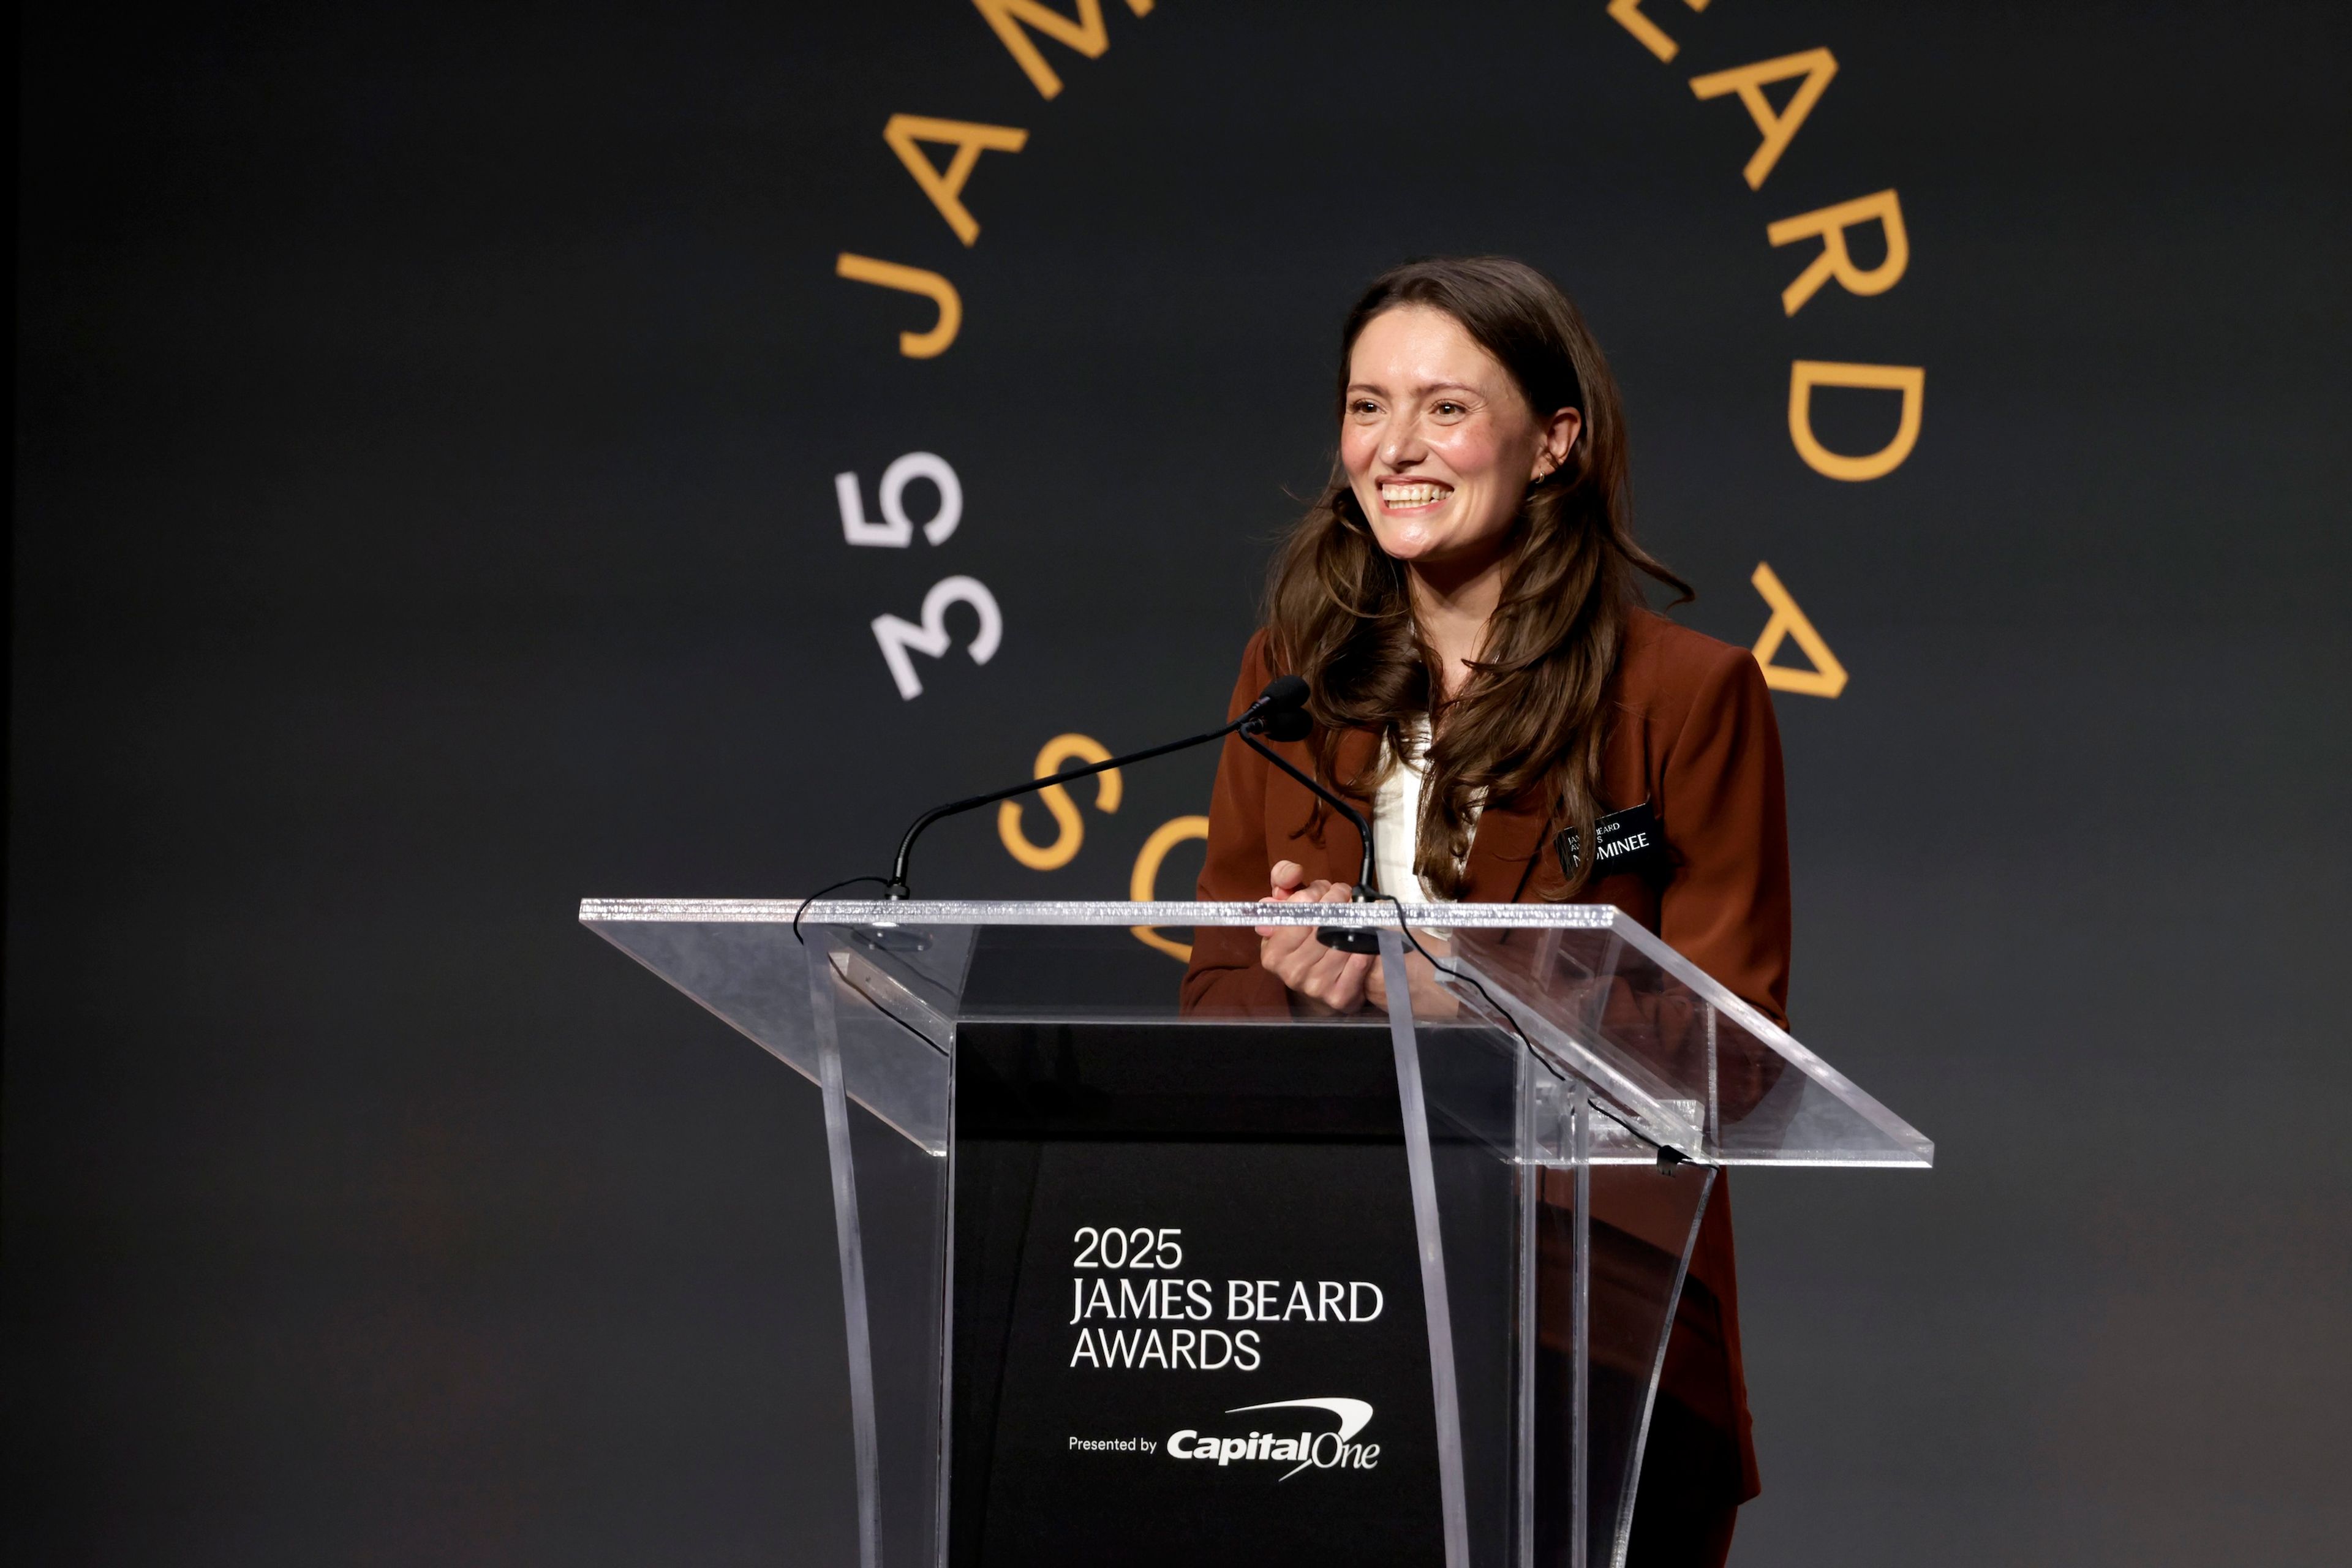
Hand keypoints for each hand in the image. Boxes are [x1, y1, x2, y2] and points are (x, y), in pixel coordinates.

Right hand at [1255, 860, 1376, 1013]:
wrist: (1336, 978)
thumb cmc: (1311, 935)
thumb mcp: (1292, 905)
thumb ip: (1284, 882)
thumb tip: (1292, 875)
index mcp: (1272, 952)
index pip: (1296, 914)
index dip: (1313, 895)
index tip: (1324, 889)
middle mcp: (1290, 972)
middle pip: (1320, 926)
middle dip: (1336, 902)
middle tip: (1344, 895)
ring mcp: (1314, 987)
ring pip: (1340, 941)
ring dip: (1354, 920)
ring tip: (1356, 911)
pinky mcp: (1339, 997)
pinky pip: (1357, 962)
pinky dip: (1365, 946)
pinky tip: (1365, 938)